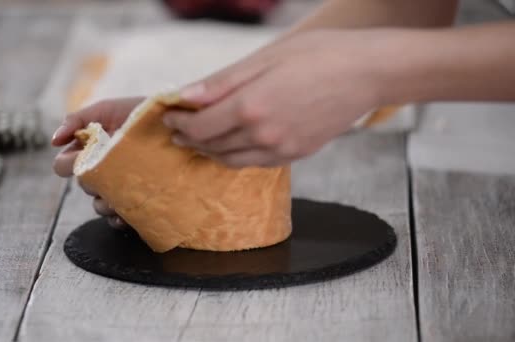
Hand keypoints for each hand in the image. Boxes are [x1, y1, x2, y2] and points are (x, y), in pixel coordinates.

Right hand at [52, 97, 143, 226]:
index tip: (84, 157)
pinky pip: (117, 220)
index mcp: (91, 150)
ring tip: (123, 192)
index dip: (69, 164)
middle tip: (111, 170)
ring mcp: (120, 188)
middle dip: (92, 180)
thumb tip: (53, 140)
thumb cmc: (143, 114)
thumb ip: (77, 119)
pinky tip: (126, 213)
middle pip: (82, 185)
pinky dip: (118, 219)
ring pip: (98, 205)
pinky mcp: (136, 203)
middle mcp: (103, 170)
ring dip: (106, 202)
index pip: (65, 165)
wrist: (179, 124)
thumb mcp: (108, 109)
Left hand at [162, 29, 391, 167]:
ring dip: (210, 152)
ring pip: (231, 161)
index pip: (199, 127)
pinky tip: (232, 146)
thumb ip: (221, 82)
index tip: (168, 115)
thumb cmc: (318, 55)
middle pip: (211, 146)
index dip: (178, 123)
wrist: (368, 73)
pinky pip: (255, 164)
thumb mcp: (264, 58)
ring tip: (200, 140)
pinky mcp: (297, 154)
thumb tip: (184, 96)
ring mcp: (282, 149)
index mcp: (250, 107)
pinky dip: (236, 157)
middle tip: (178, 129)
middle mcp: (263, 135)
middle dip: (189, 138)